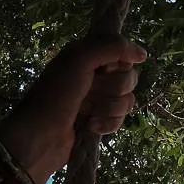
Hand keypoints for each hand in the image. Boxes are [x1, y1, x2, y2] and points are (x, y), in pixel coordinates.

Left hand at [0, 36, 147, 183]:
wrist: (41, 135)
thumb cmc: (56, 94)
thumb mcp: (79, 59)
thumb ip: (111, 47)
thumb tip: (143, 54)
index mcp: (88, 57)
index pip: (123, 54)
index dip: (118, 63)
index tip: (104, 69)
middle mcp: (96, 76)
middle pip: (129, 78)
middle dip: (113, 88)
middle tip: (91, 92)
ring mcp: (99, 101)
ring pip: (128, 100)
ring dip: (109, 108)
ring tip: (88, 113)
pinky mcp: (101, 122)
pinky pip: (121, 120)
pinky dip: (107, 124)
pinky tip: (90, 126)